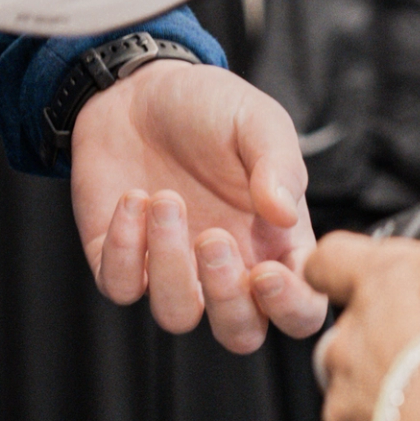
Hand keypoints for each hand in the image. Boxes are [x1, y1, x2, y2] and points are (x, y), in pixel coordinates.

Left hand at [72, 58, 329, 352]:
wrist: (136, 87)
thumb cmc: (209, 106)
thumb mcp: (256, 120)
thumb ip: (278, 164)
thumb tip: (286, 215)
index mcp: (274, 242)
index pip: (300, 309)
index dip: (290, 308)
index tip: (266, 273)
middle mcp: (227, 267)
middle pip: (240, 333)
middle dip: (226, 299)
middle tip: (212, 239)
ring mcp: (171, 269)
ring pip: (177, 316)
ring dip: (170, 265)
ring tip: (163, 198)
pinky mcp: (119, 260)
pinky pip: (121, 286)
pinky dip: (123, 248)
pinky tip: (132, 198)